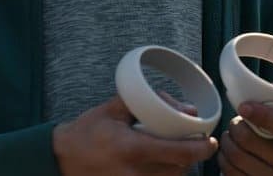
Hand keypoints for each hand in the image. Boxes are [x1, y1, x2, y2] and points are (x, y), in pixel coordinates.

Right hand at [52, 94, 218, 175]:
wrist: (61, 159)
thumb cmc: (88, 131)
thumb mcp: (115, 109)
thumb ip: (151, 103)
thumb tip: (187, 110)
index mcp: (133, 148)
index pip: (181, 153)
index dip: (202, 149)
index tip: (210, 141)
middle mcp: (135, 173)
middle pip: (180, 169)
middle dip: (191, 156)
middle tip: (193, 142)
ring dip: (178, 167)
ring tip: (174, 152)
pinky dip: (164, 175)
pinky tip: (160, 164)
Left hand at [217, 80, 272, 175]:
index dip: (265, 116)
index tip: (244, 107)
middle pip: (252, 142)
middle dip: (236, 127)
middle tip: (235, 122)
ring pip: (238, 157)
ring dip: (227, 142)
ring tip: (230, 136)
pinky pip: (231, 173)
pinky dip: (224, 159)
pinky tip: (228, 152)